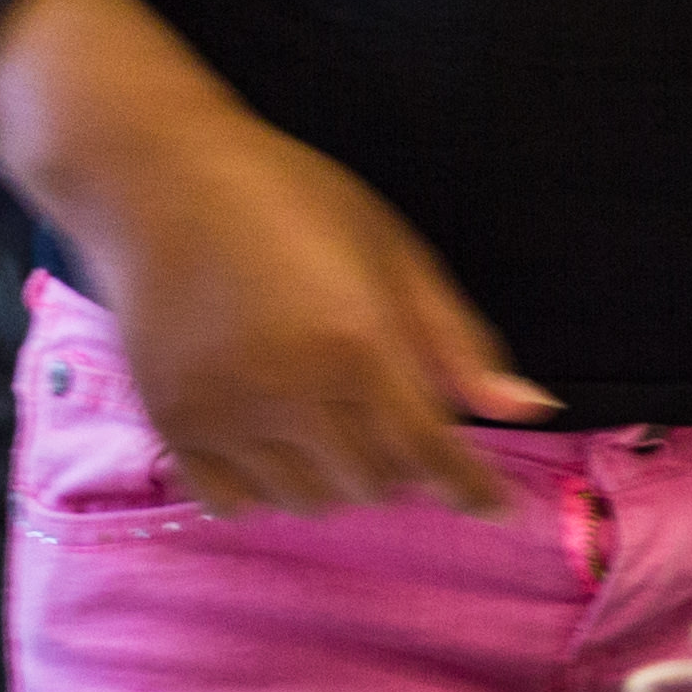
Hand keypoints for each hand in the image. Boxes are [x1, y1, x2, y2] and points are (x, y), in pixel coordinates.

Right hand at [0, 0, 547, 516]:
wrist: (161, 182)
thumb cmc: (295, 201)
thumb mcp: (397, 252)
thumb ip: (459, 341)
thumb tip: (530, 409)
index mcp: (357, 342)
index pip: (430, 450)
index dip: (471, 488)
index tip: (498, 508)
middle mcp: (289, 391)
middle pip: (373, 484)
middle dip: (403, 467)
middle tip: (398, 422)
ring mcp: (222, 414)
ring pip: (307, 501)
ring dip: (338, 479)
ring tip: (335, 425)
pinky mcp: (170, 424)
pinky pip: (233, 503)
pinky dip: (269, 491)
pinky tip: (279, 445)